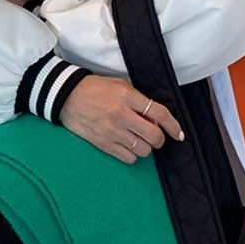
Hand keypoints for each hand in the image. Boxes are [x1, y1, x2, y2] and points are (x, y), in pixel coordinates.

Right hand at [59, 75, 184, 163]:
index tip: (178, 134)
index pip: (160, 114)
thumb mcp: (119, 85)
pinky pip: (129, 158)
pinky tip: (126, 145)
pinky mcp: (103, 144)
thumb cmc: (94, 88)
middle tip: (155, 135)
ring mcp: (112, 131)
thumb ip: (138, 99)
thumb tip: (155, 117)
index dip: (174, 126)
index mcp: (128, 97)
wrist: (66, 96)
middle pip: (154, 136)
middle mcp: (122, 115)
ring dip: (145, 146)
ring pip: (143, 150)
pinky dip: (132, 154)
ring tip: (137, 138)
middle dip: (159, 139)